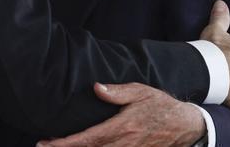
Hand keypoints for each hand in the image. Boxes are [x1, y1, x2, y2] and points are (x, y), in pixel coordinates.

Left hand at [37, 83, 205, 146]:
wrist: (186, 125)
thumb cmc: (161, 105)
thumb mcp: (140, 92)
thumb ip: (117, 92)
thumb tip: (96, 88)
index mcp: (122, 127)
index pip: (87, 139)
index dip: (65, 143)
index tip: (46, 143)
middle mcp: (124, 144)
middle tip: (44, 146)